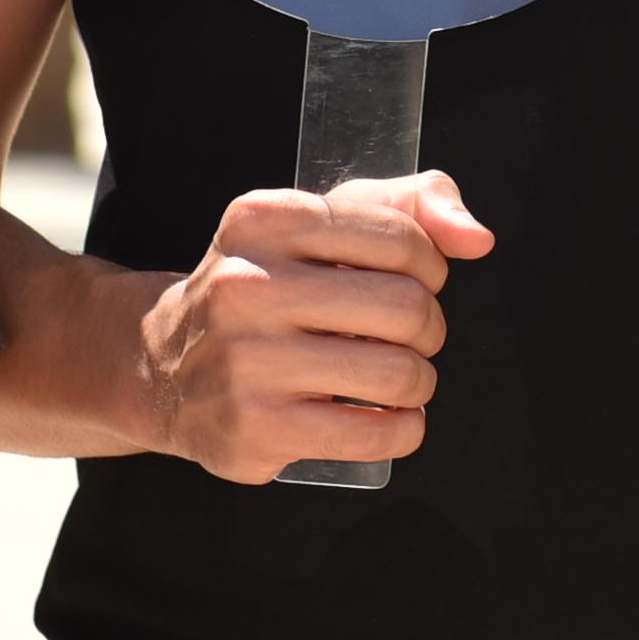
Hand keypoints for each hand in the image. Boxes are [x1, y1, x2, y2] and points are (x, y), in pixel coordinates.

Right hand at [133, 170, 488, 484]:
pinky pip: (374, 433)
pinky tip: (388, 418)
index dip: (429, 267)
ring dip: (419, 381)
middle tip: (408, 336)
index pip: (400, 239)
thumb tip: (477, 237)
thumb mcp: (317, 227)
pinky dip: (403, 429)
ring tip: (397, 377)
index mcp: (264, 221)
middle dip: (429, 327)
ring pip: (398, 373)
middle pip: (406, 308)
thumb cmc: (264, 289)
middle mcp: (245, 287)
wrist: (161, 366)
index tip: (412, 282)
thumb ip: (407, 206)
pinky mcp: (253, 429)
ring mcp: (245, 362)